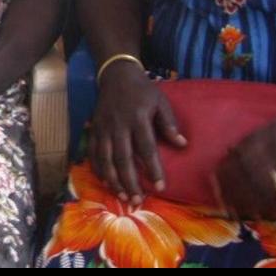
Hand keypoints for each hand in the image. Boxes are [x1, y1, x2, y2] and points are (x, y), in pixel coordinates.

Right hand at [88, 63, 185, 203]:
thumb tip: (182, 145)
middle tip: (137, 200)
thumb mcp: (161, 102)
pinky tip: (106, 183)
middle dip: (130, 182)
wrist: (116, 75)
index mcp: (138, 118)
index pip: (146, 148)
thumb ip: (169, 124)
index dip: (153, 169)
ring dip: (113, 180)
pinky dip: (98, 170)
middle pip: (123, 159)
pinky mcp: (94, 130)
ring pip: (106, 159)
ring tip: (122, 196)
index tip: (160, 187)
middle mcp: (118, 126)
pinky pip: (93, 154)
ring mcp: (103, 129)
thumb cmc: (142, 91)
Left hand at [213, 104, 275, 219]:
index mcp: (275, 134)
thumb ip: (257, 137)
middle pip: (249, 176)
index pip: (242, 155)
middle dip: (230, 189)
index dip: (226, 169)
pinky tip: (256, 213)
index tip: (214, 176)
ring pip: (264, 193)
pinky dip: (268, 210)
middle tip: (218, 196)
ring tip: (231, 209)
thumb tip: (231, 153)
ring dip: (244, 203)